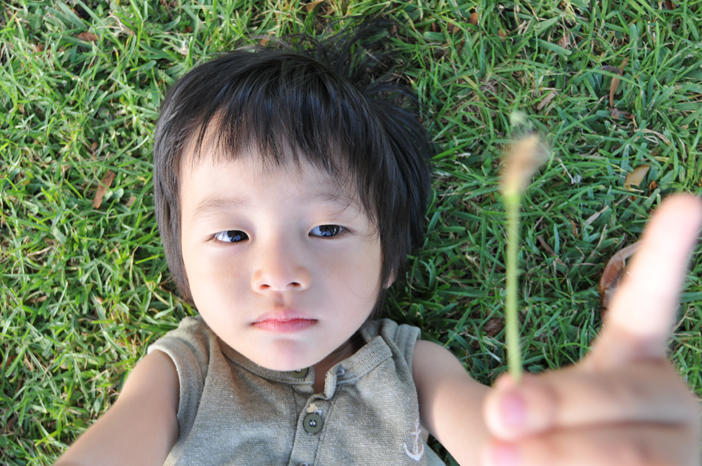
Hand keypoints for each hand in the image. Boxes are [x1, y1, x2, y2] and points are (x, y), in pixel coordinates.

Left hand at [482, 194, 701, 465]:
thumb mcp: (512, 413)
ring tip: (500, 455)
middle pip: (623, 391)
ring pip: (631, 451)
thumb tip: (472, 383)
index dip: (665, 256)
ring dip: (560, 453)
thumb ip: (498, 396)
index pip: (648, 305)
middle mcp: (672, 401)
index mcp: (632, 361)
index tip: (687, 200)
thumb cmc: (535, 445)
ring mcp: (686, 453)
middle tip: (500, 412)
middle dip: (558, 402)